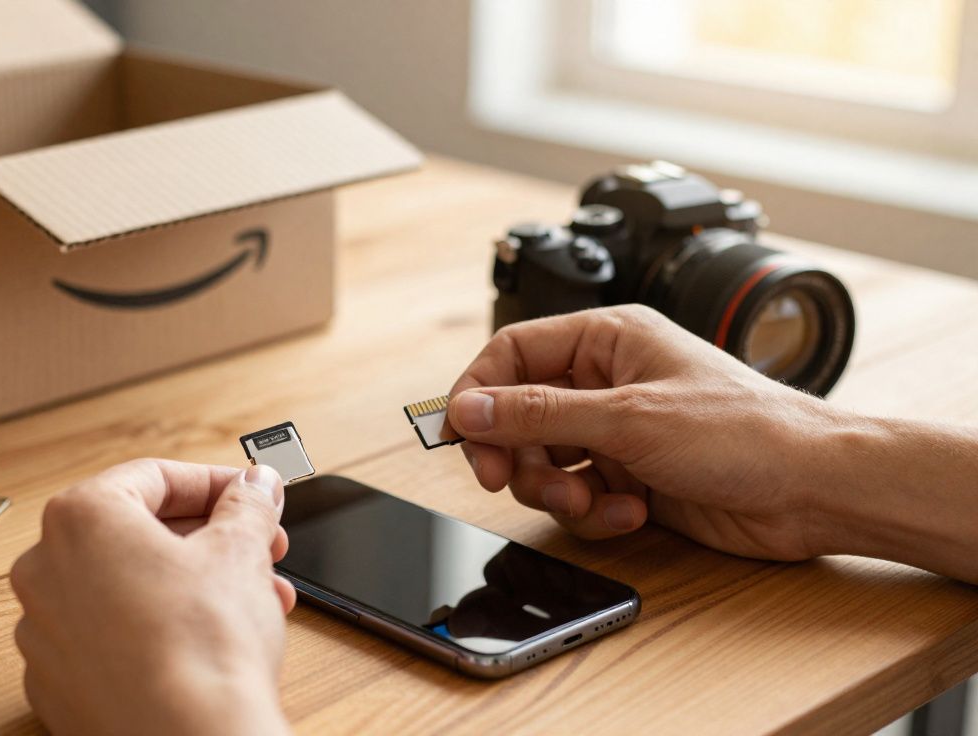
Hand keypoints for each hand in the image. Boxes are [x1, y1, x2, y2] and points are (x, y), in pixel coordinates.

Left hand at [11, 459, 293, 735]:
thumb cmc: (202, 647)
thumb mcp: (241, 551)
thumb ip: (247, 506)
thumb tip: (253, 489)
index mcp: (80, 520)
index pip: (154, 478)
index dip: (215, 484)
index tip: (249, 495)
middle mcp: (45, 571)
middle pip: (137, 533)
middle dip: (208, 539)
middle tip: (257, 548)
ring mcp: (44, 633)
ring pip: (125, 588)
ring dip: (189, 586)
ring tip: (250, 601)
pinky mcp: (57, 685)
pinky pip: (109, 640)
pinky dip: (154, 632)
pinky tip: (205, 644)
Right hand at [447, 305, 845, 560]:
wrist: (813, 491)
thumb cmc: (745, 431)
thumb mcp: (627, 417)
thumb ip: (538, 414)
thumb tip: (468, 408)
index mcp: (607, 339)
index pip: (512, 353)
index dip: (477, 392)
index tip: (458, 434)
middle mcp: (607, 381)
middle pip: (518, 415)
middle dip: (515, 455)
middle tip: (507, 481)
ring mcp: (618, 431)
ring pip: (543, 461)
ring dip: (557, 490)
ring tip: (593, 501)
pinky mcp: (631, 477)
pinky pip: (579, 496)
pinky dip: (596, 512)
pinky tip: (633, 511)